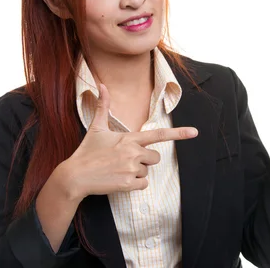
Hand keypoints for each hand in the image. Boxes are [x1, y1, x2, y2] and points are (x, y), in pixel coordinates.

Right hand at [58, 84, 197, 198]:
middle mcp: (133, 152)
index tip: (194, 132)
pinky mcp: (129, 184)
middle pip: (155, 157)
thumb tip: (101, 84)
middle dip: (144, 159)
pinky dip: (133, 185)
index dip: (178, 133)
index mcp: (129, 138)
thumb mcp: (96, 127)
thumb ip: (103, 106)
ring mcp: (132, 169)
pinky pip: (143, 185)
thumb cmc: (87, 151)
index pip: (158, 134)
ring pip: (147, 172)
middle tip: (125, 160)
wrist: (75, 176)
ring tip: (117, 170)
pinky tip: (119, 180)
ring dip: (136, 173)